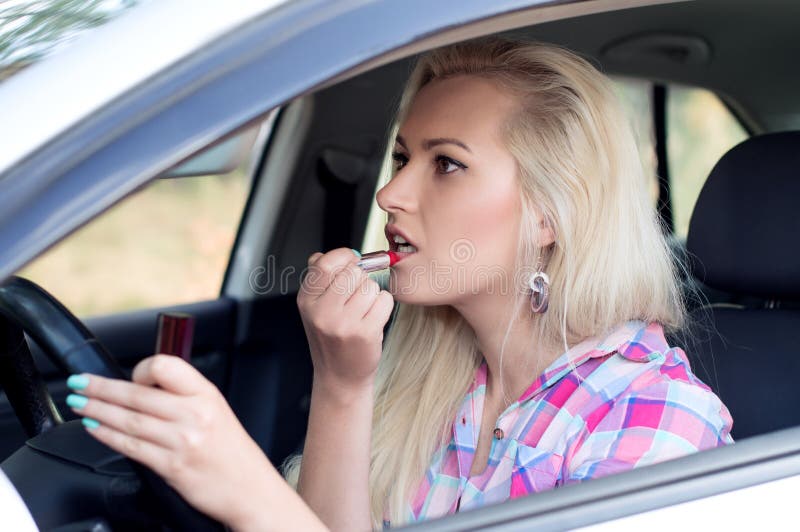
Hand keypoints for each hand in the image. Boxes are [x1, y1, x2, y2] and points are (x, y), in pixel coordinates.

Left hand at [65, 354, 277, 528]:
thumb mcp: (217, 409)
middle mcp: (195, 415)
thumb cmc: (231, 450)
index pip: (165, 367)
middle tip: (79, 382)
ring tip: (79, 403)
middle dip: (101, 388)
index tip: (128, 374)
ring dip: (97, 410)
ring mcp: (183, 442)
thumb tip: (143, 386)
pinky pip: (131, 447)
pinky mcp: (172, 467)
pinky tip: (95, 428)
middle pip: (138, 395)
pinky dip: (107, 436)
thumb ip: (184, 395)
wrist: (250, 488)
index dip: (141, 369)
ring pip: (129, 420)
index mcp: (206, 394)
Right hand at [297, 248, 394, 391]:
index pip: (326, 263)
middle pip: (353, 272)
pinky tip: (372, 320)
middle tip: (355, 299)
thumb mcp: (315, 308)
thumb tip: (328, 255)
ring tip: (362, 313)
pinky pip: (384, 300)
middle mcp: (321, 311)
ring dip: (372, 296)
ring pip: (370, 286)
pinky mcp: (365, 333)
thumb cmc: (332, 339)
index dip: (344, 257)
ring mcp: (342, 323)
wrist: (340, 377)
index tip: (352, 262)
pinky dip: (383, 307)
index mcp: (306, 300)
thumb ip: (320, 279)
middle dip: (360, 281)